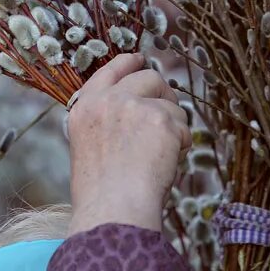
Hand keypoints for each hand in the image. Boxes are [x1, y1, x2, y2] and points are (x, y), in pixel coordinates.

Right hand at [66, 53, 189, 233]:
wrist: (113, 210)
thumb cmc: (102, 191)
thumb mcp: (88, 145)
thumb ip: (106, 119)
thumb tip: (137, 104)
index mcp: (85, 107)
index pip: (110, 70)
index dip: (129, 63)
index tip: (140, 59)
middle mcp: (108, 101)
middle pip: (148, 77)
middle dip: (163, 94)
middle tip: (167, 118)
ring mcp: (135, 107)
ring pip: (170, 103)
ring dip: (173, 125)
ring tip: (160, 154)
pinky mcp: (162, 121)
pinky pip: (184, 127)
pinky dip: (181, 145)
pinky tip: (166, 163)